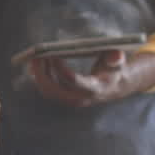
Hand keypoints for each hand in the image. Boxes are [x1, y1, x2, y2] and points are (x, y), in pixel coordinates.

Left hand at [29, 50, 154, 107]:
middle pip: (54, 90)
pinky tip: (38, 64)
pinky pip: (48, 90)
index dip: (60, 68)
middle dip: (42, 73)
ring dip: (39, 74)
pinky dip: (41, 77)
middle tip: (36, 56)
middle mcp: (82, 98)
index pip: (74, 81)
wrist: (117, 85)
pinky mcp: (66, 98)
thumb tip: (116, 54)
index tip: (53, 54)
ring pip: (48, 91)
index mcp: (95, 88)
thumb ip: (116, 58)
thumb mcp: (118, 61)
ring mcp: (72, 100)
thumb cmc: (115, 68)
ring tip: (36, 57)